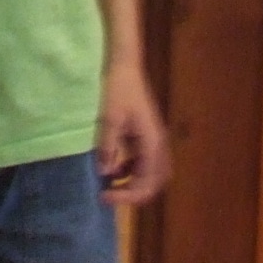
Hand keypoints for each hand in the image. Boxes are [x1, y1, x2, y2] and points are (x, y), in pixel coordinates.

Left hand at [95, 61, 170, 205]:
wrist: (125, 66)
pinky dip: (131, 171)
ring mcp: (154, 140)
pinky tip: (114, 170)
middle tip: (109, 196)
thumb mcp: (110, 118)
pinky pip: (144, 162)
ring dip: (133, 183)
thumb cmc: (118, 89)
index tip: (104, 196)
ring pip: (151, 174)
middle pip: (154, 183)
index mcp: (152, 143)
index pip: (146, 183)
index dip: (127, 196)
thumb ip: (108, 147)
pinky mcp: (146, 136)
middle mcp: (158, 145)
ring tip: (110, 187)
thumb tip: (105, 175)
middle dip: (133, 194)